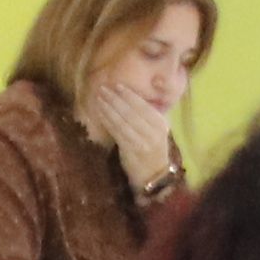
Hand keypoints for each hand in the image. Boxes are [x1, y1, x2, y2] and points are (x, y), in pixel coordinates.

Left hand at [90, 79, 183, 197]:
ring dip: (108, 107)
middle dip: (115, 98)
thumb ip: (148, 114)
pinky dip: (107, 120)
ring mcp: (141, 141)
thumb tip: (132, 95)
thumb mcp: (157, 130)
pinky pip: (116, 131)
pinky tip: (100, 112)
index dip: (129, 94)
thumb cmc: (153, 148)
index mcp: (161, 124)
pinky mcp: (129, 150)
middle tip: (103, 88)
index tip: (117, 85)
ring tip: (99, 97)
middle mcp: (152, 132)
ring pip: (121, 120)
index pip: (143, 105)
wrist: (154, 174)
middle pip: (130, 111)